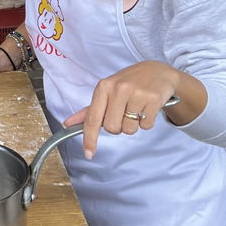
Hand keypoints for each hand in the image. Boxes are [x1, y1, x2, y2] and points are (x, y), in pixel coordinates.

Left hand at [62, 60, 179, 159]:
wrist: (157, 71)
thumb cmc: (128, 83)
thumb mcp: (107, 91)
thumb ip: (89, 110)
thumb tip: (68, 123)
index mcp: (103, 87)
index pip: (92, 118)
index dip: (89, 138)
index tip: (89, 153)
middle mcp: (118, 89)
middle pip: (111, 128)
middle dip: (117, 126)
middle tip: (123, 113)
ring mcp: (137, 93)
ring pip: (129, 129)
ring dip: (132, 125)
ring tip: (136, 108)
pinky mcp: (153, 99)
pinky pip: (146, 126)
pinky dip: (146, 122)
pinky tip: (146, 108)